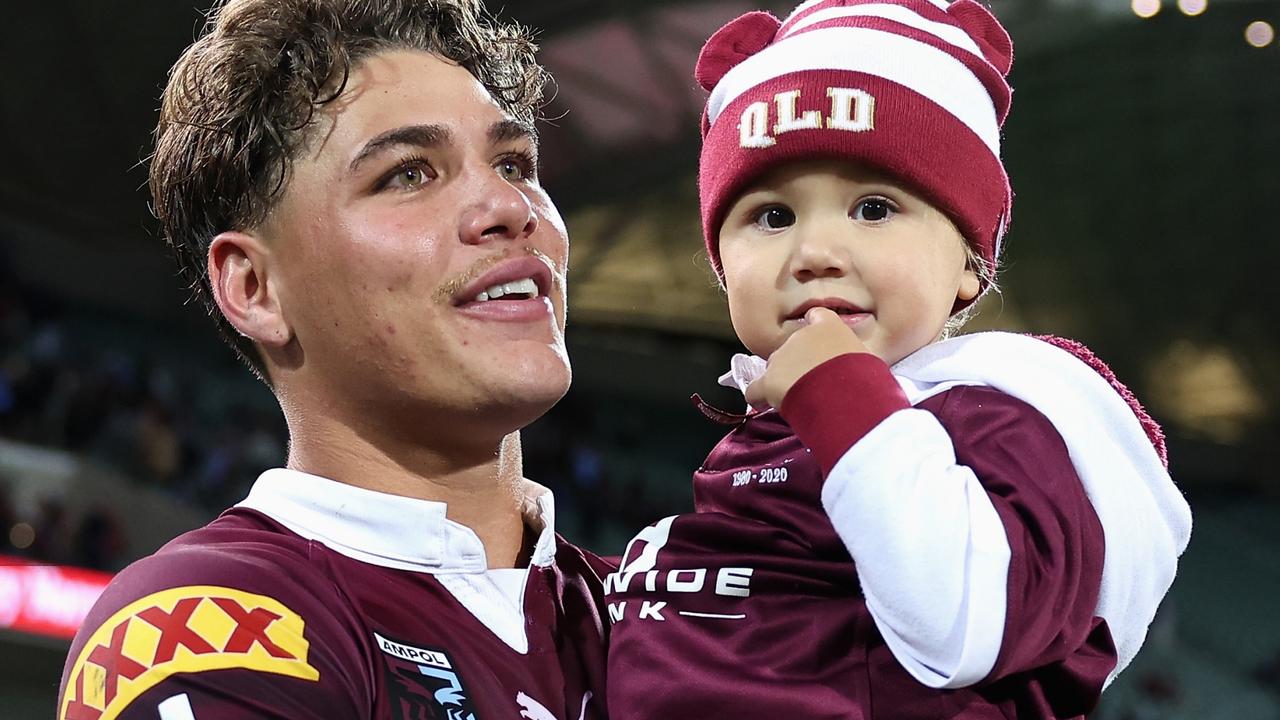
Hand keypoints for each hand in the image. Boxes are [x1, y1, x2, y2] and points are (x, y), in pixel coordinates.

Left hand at [745, 307, 868, 409]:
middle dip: (800, 361)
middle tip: (815, 382)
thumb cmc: (865, 377)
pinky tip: (767, 405)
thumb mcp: (868, 360)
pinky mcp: (769, 381)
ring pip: (775, 366)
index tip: (820, 344)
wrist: (845, 394)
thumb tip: (854, 368)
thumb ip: (854, 356)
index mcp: (828, 327)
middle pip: (793, 346)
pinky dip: (760, 397)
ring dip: (784, 379)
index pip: (818, 317)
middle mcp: (800, 336)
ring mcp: (781, 357)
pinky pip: (756, 390)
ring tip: (799, 397)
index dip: (817, 331)